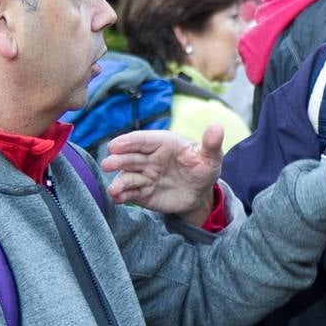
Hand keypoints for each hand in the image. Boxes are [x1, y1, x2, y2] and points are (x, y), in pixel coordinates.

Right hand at [100, 124, 224, 222]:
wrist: (199, 193)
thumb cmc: (203, 168)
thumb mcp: (211, 157)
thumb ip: (211, 144)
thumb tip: (217, 127)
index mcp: (162, 143)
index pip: (142, 140)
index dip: (128, 142)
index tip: (115, 145)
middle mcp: (149, 158)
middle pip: (130, 157)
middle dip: (118, 160)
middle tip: (108, 164)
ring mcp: (144, 175)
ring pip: (128, 176)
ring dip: (119, 182)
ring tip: (113, 189)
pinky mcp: (142, 193)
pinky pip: (130, 193)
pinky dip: (122, 195)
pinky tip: (116, 198)